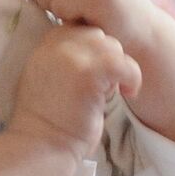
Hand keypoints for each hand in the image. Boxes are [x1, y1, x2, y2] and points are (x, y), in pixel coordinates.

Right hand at [10, 27, 139, 158]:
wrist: (42, 146)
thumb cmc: (50, 119)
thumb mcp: (48, 76)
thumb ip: (65, 56)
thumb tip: (98, 44)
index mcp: (46, 43)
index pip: (82, 29)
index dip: (94, 51)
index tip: (93, 77)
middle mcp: (55, 44)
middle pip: (99, 35)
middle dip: (107, 60)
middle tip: (102, 87)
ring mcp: (71, 57)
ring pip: (113, 46)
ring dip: (118, 70)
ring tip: (108, 93)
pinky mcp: (89, 74)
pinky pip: (124, 63)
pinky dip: (132, 77)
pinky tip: (127, 93)